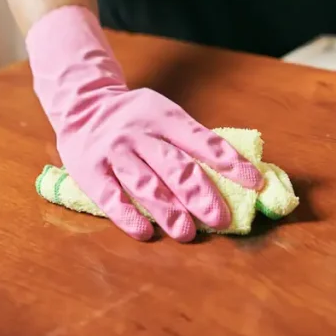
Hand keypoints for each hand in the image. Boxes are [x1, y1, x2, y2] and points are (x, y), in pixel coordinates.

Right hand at [26, 5, 263, 242]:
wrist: (82, 103)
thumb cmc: (135, 117)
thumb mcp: (163, 114)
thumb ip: (190, 140)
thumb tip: (232, 173)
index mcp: (165, 117)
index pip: (204, 141)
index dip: (230, 162)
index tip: (254, 182)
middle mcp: (141, 134)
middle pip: (176, 167)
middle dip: (201, 195)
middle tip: (220, 219)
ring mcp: (115, 152)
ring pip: (146, 184)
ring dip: (169, 210)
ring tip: (187, 233)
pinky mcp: (91, 171)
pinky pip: (111, 197)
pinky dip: (128, 216)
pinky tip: (145, 233)